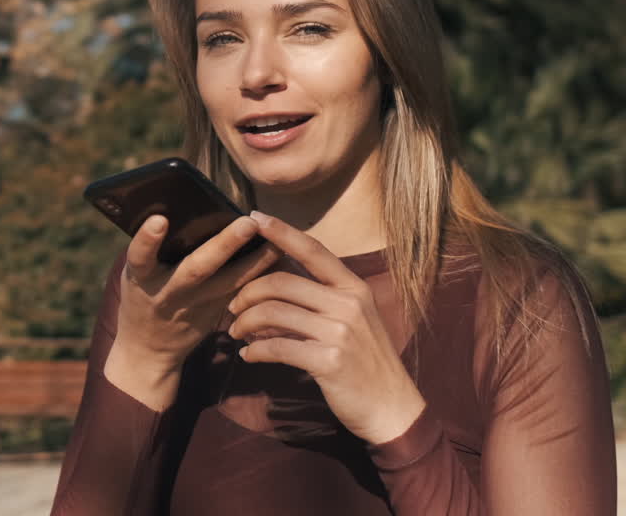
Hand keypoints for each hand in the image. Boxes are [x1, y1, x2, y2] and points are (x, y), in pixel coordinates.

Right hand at [106, 213, 280, 408]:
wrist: (149, 348)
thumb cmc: (142, 295)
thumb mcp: (136, 275)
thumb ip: (153, 251)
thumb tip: (183, 206)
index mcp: (141, 279)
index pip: (139, 257)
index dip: (147, 239)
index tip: (159, 219)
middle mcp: (169, 293)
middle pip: (197, 269)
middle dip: (224, 245)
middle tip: (248, 223)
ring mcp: (195, 307)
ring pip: (230, 284)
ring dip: (256, 262)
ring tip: (277, 240)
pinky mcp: (215, 314)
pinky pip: (241, 292)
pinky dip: (261, 274)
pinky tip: (281, 255)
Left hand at [226, 210, 424, 444]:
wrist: (392, 408)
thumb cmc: (366, 362)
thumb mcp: (352, 321)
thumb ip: (318, 301)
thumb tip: (270, 294)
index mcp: (354, 287)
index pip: (313, 249)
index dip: (281, 232)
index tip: (253, 217)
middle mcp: (348, 303)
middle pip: (281, 283)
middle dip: (247, 294)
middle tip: (232, 309)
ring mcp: (340, 332)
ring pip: (273, 313)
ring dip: (245, 323)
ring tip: (236, 334)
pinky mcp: (328, 361)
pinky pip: (276, 348)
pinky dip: (255, 351)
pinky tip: (248, 356)